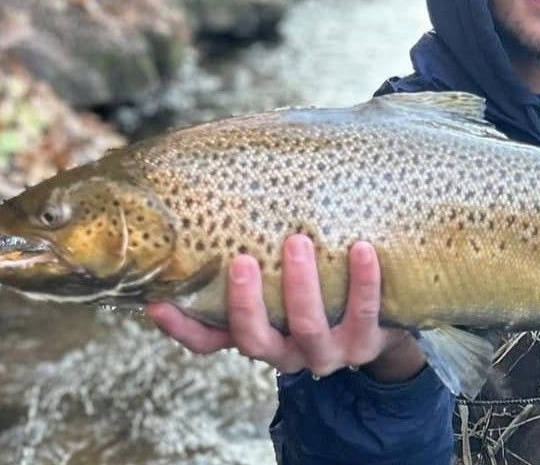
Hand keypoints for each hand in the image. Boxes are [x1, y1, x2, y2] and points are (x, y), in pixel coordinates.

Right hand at [147, 234, 426, 381]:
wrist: (382, 326)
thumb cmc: (318, 288)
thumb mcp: (281, 282)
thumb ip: (253, 252)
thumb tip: (218, 188)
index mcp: (258, 336)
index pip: (208, 341)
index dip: (181, 328)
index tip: (157, 304)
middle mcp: (287, 352)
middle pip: (256, 340)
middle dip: (246, 302)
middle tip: (242, 260)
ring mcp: (328, 352)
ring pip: (308, 329)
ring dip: (301, 287)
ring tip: (298, 242)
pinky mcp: (368, 344)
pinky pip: (364, 313)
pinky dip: (362, 282)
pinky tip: (362, 249)